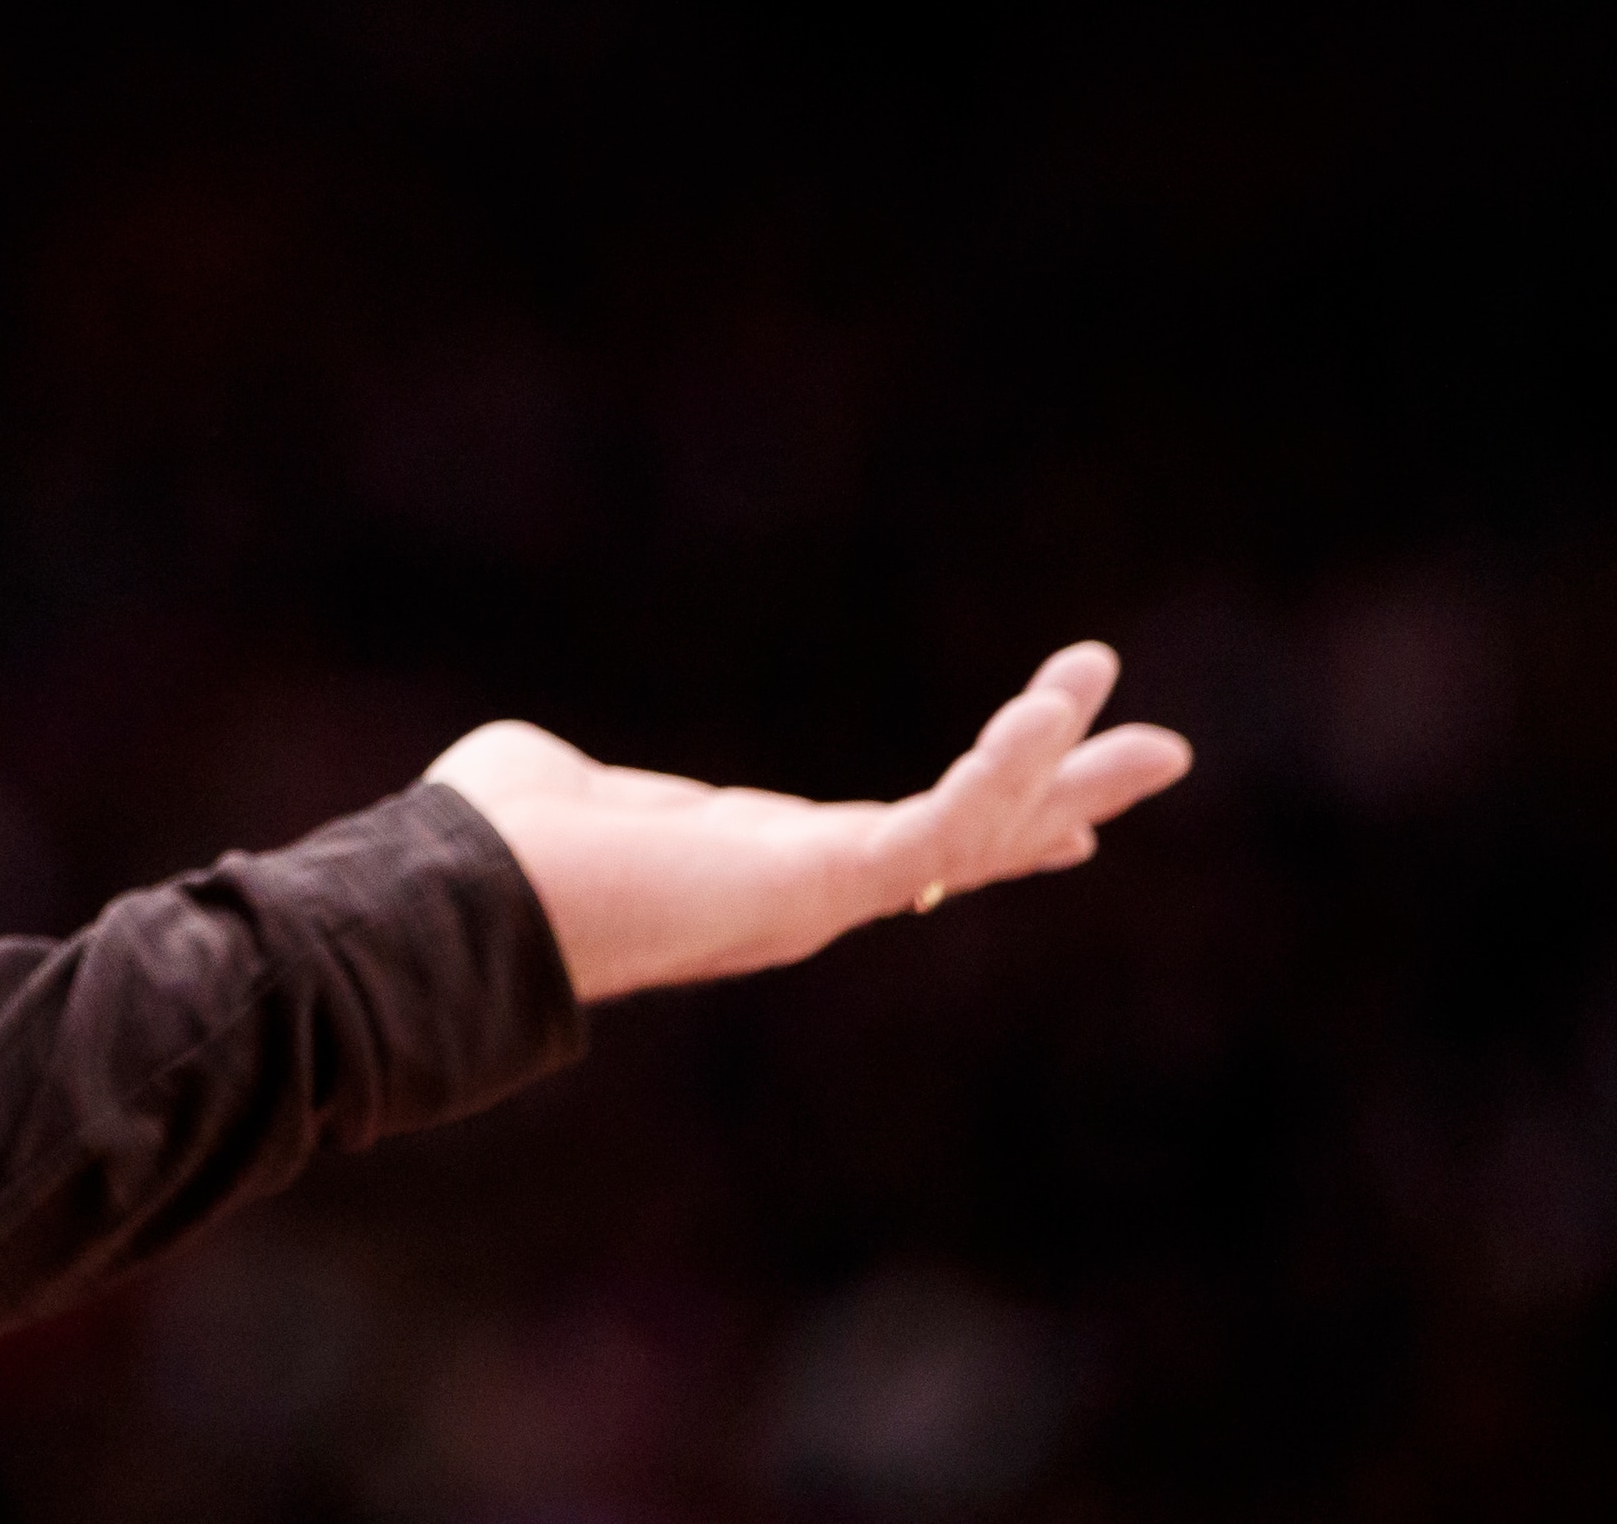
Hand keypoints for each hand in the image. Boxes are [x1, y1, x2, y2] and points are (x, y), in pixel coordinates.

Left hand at [428, 642, 1193, 1003]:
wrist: (457, 903)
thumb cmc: (480, 848)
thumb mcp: (538, 784)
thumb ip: (563, 779)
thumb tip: (534, 773)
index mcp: (752, 866)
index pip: (894, 843)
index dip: (973, 821)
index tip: (1053, 811)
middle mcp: (799, 891)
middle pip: (964, 841)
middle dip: (1062, 797)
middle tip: (1159, 754)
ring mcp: (816, 895)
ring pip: (975, 833)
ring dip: (1066, 775)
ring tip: (1157, 734)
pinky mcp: (818, 884)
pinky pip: (940, 824)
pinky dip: (1005, 767)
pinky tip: (1056, 714)